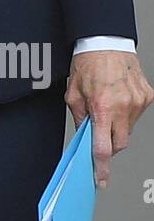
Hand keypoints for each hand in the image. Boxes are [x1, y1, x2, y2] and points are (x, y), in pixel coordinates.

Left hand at [65, 50, 152, 188]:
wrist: (106, 42)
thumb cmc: (88, 63)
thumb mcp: (73, 94)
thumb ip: (80, 119)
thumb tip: (84, 138)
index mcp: (102, 107)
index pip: (103, 148)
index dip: (100, 167)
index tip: (100, 179)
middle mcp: (123, 107)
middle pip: (120, 144)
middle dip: (109, 144)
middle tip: (100, 132)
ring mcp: (138, 102)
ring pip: (128, 130)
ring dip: (117, 126)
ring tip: (107, 106)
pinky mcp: (147, 97)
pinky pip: (136, 115)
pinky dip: (126, 113)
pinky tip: (118, 98)